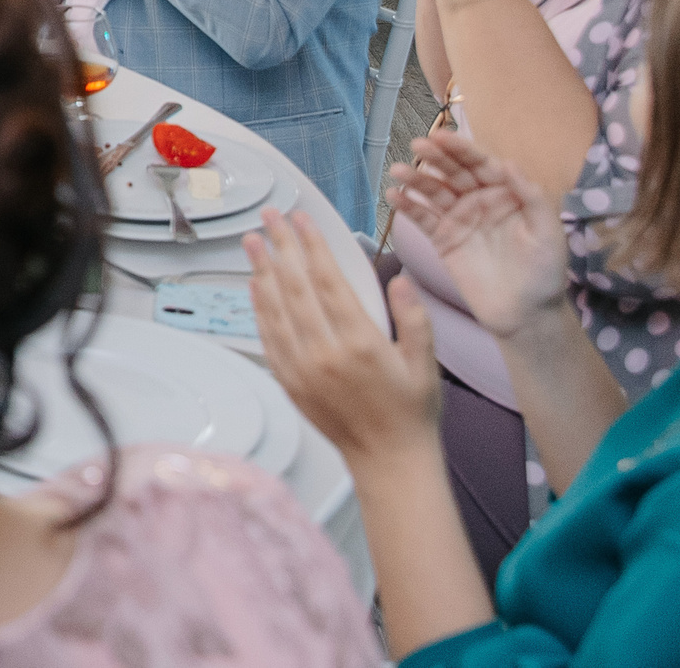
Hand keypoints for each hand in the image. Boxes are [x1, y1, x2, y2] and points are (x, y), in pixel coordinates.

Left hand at [247, 208, 441, 463]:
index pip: (328, 281)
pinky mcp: (289, 382)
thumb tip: (399, 279)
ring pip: (276, 309)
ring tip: (253, 241)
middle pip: (296, 287)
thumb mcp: (425, 362)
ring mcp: (302, 369)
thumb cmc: (410, 413)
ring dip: (262, 271)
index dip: (312, 246)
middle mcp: (325, 353)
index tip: (302, 220)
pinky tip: (256, 287)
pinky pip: (268, 337)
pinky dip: (259, 308)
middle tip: (269, 217)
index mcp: (361, 343)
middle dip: (281, 247)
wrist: (389, 461)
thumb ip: (413, 317)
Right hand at [388, 130, 570, 339]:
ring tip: (398, 171)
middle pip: (454, 173)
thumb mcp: (548, 233)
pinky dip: (407, 207)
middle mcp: (479, 200)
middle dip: (436, 158)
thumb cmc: (544, 273)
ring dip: (415, 179)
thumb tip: (507, 162)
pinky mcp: (443, 240)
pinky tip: (394, 196)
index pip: (481, 164)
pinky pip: (423, 219)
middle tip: (418, 146)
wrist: (525, 314)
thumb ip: (531, 197)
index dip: (462, 149)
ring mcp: (459, 219)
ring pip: (434, 192)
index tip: (442, 136)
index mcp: (506, 193)